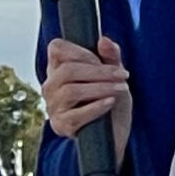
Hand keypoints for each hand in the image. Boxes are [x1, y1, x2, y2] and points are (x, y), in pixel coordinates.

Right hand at [42, 36, 132, 169]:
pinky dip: (96, 107)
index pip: (56, 49)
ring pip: (71, 91)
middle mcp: (51, 86)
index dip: (80, 51)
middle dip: (99, 71)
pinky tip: (111, 102)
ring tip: (121, 89)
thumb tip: (104, 40)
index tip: (102, 59)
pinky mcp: (61, 126)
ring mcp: (53, 107)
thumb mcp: (115, 76)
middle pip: (67, 70)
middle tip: (123, 76)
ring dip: (100, 88)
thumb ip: (111, 57)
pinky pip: (75, 115)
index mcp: (59, 69)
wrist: (115, 134)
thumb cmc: (112, 100)